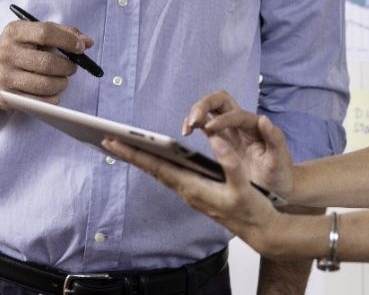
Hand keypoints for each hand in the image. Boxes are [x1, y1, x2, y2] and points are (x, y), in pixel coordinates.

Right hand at [0, 20, 93, 108]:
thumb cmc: (19, 48)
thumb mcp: (34, 33)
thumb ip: (62, 33)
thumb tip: (88, 42)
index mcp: (15, 32)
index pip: (45, 33)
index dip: (67, 40)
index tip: (80, 48)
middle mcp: (6, 53)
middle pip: (46, 62)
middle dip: (67, 67)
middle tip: (72, 68)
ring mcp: (4, 76)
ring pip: (44, 85)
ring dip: (61, 84)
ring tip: (62, 80)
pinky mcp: (5, 97)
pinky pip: (37, 102)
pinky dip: (52, 99)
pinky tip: (53, 93)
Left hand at [102, 133, 284, 256]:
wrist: (261, 230)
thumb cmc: (252, 208)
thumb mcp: (242, 184)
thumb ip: (229, 161)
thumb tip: (215, 138)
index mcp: (192, 187)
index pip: (157, 166)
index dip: (135, 153)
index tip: (114, 143)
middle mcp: (187, 190)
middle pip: (152, 169)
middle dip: (130, 154)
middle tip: (107, 140)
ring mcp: (190, 191)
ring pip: (159, 172)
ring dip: (141, 158)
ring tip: (123, 145)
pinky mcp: (196, 191)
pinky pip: (169, 174)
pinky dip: (156, 163)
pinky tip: (152, 156)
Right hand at [183, 90, 293, 198]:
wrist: (277, 189)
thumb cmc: (280, 174)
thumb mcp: (280, 160)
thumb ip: (275, 139)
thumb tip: (264, 119)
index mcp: (254, 126)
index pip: (235, 114)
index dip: (222, 119)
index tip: (209, 129)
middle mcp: (240, 123)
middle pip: (220, 100)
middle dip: (204, 105)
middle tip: (193, 120)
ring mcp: (229, 130)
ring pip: (210, 110)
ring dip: (196, 112)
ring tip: (187, 128)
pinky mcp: (220, 140)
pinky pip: (204, 125)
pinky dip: (194, 124)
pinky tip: (187, 132)